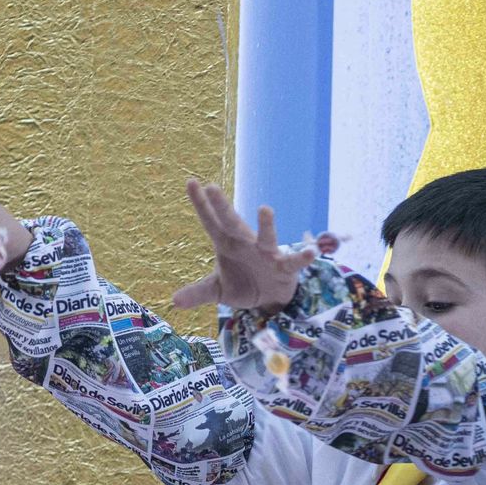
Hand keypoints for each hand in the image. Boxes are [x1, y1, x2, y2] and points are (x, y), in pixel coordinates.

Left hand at [171, 180, 314, 312]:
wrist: (269, 298)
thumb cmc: (242, 283)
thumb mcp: (217, 290)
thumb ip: (198, 292)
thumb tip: (174, 302)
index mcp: (226, 244)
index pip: (211, 222)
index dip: (200, 204)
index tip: (190, 182)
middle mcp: (246, 243)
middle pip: (232, 223)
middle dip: (222, 207)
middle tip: (211, 188)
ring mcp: (267, 254)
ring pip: (266, 237)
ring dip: (266, 225)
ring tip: (265, 209)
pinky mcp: (285, 268)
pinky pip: (294, 262)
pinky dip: (302, 257)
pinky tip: (311, 252)